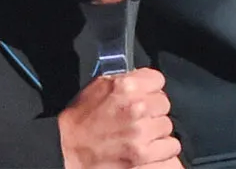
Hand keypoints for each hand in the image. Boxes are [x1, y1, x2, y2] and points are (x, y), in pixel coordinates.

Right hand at [58, 68, 181, 168]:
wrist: (66, 152)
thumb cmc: (79, 122)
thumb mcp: (97, 89)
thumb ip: (123, 81)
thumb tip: (144, 79)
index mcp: (125, 86)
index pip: (158, 80)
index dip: (150, 89)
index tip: (145, 96)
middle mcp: (136, 107)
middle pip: (164, 103)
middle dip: (153, 111)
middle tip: (139, 119)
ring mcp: (141, 133)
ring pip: (167, 126)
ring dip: (157, 132)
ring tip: (140, 136)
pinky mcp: (143, 155)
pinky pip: (170, 147)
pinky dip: (161, 151)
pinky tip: (147, 150)